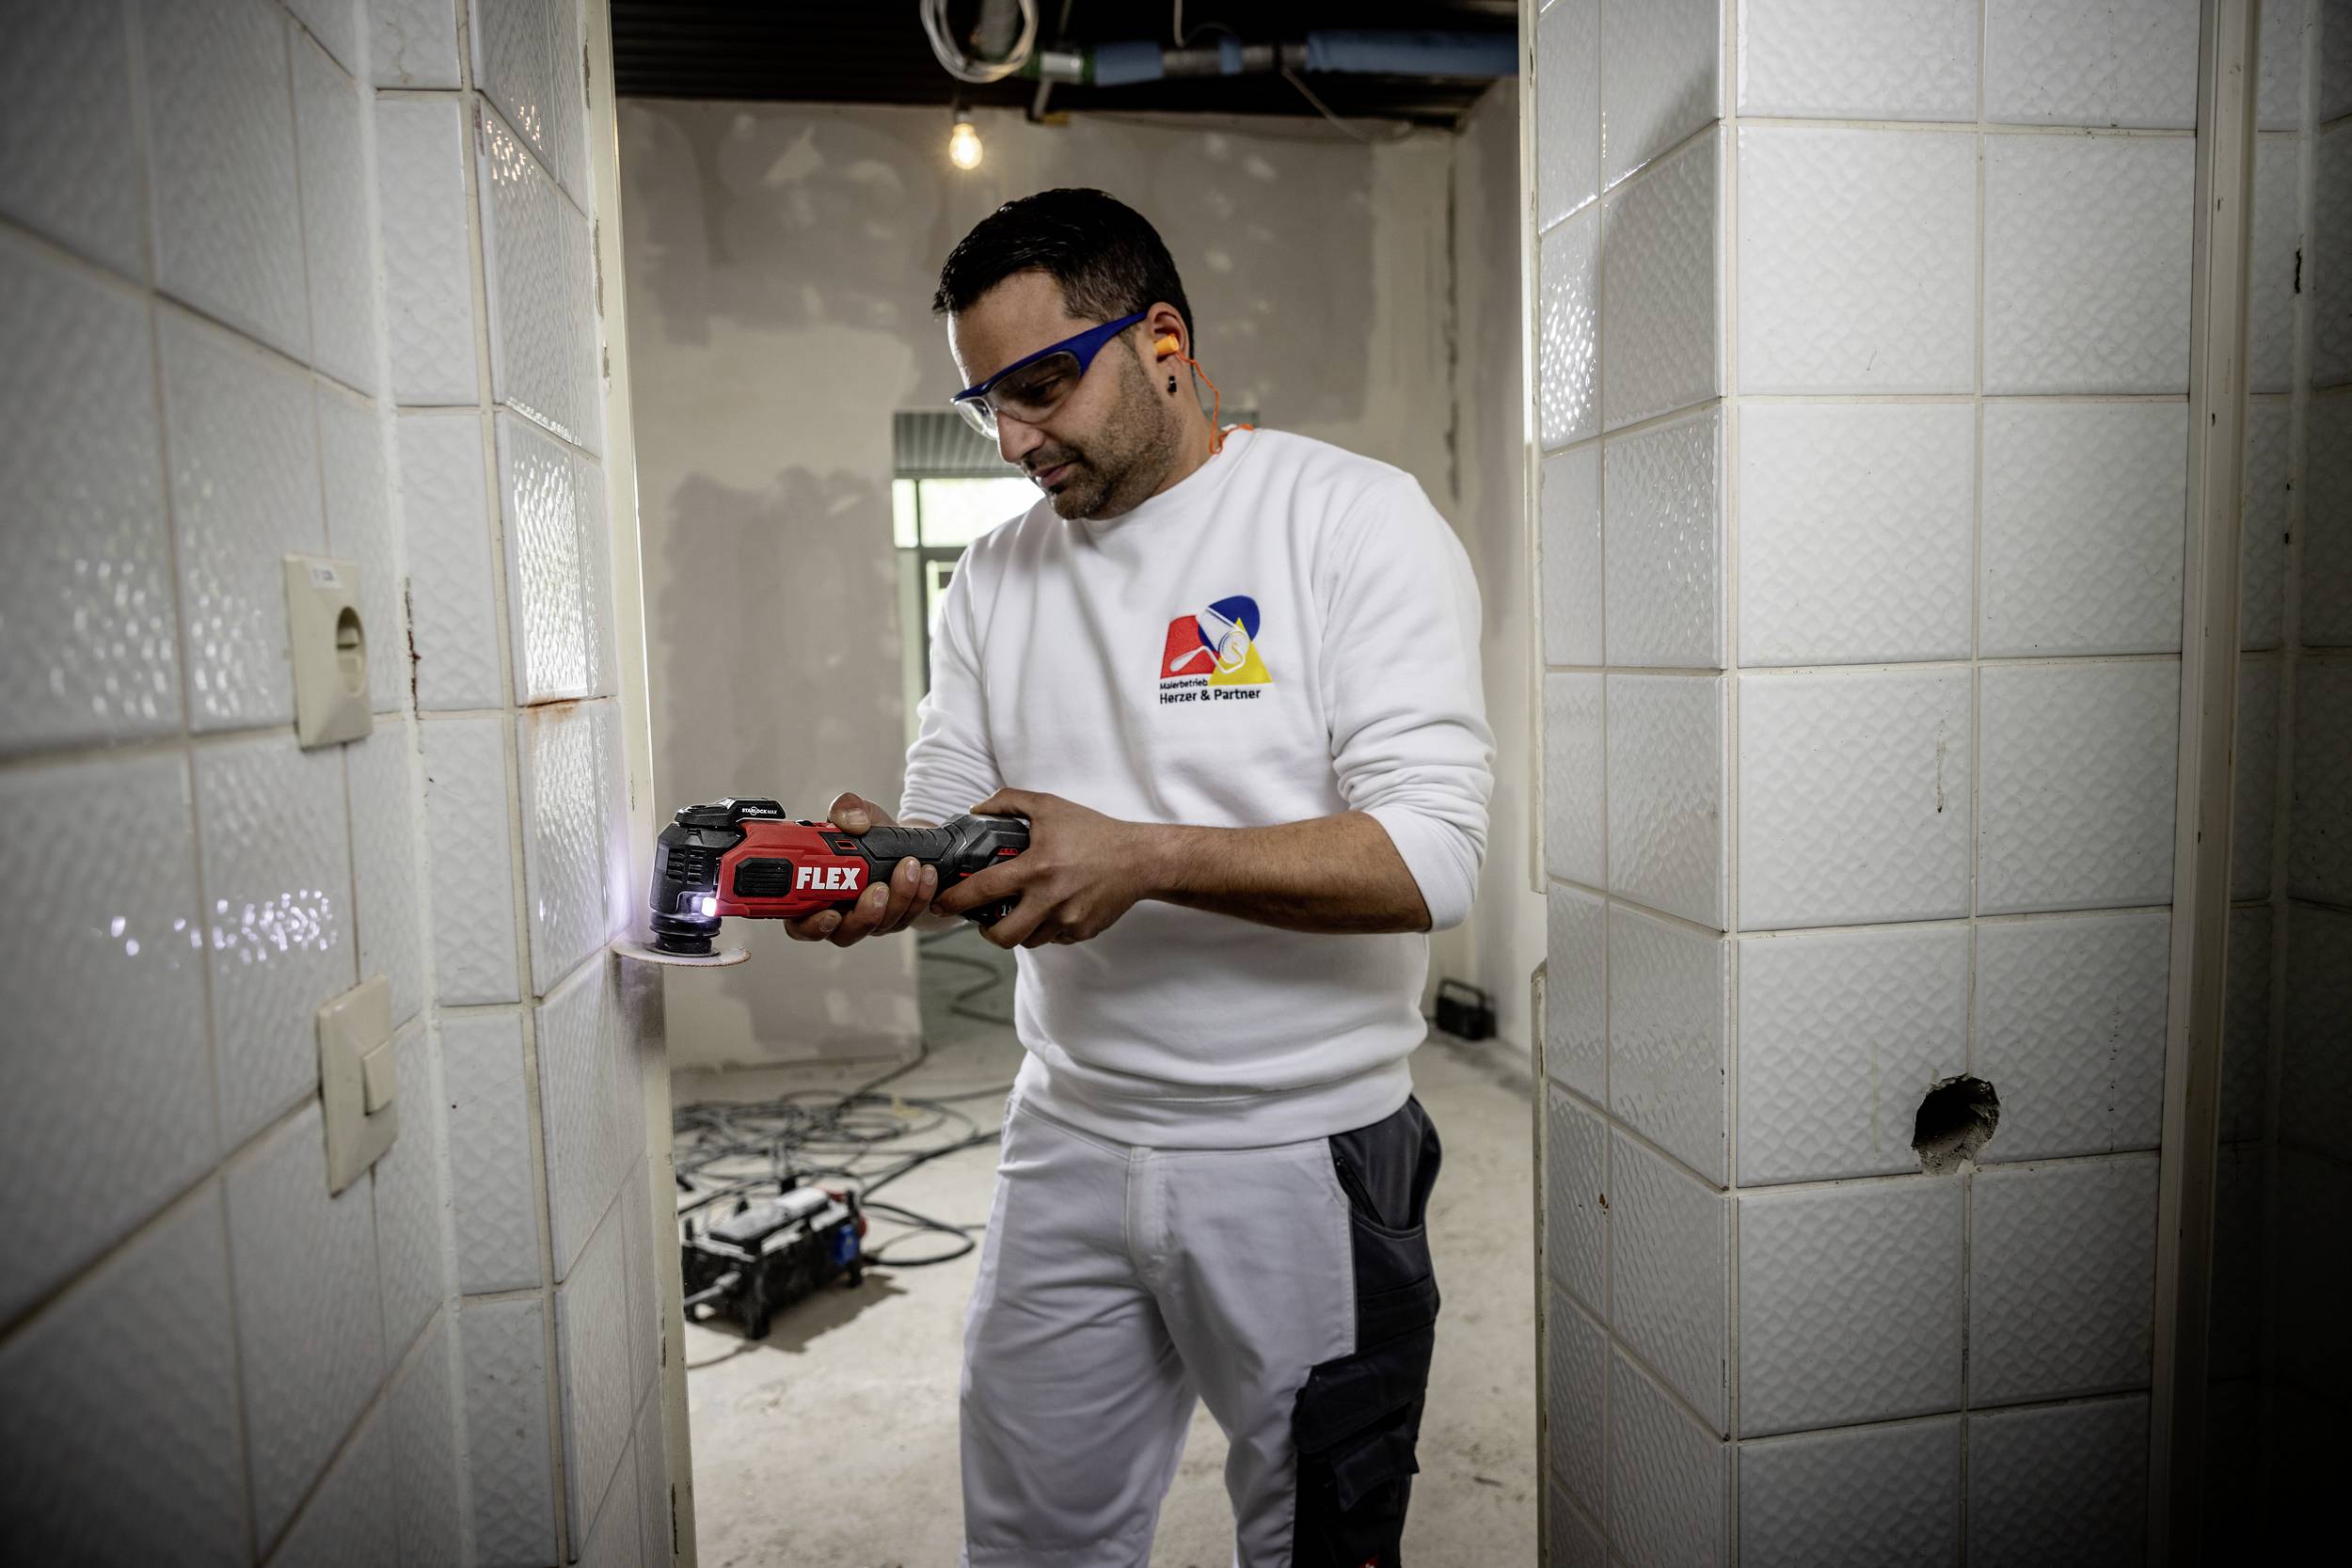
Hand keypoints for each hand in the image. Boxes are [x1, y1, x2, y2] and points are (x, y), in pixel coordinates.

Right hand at [782, 791, 938, 947]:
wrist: (905, 842)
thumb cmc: (870, 834)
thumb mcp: (858, 813)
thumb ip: (847, 808)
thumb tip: (852, 822)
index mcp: (814, 894)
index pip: (801, 924)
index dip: (812, 926)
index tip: (831, 913)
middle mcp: (840, 913)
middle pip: (845, 933)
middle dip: (865, 915)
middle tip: (878, 889)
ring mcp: (870, 920)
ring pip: (882, 925)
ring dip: (898, 898)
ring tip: (909, 867)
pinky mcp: (898, 919)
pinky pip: (909, 915)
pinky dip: (920, 895)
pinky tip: (927, 873)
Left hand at [928, 788, 1163, 949]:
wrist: (1139, 859)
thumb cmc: (1093, 831)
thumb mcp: (1049, 807)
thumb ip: (1009, 802)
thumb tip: (976, 810)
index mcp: (1036, 868)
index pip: (983, 891)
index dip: (955, 901)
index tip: (941, 904)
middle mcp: (1050, 899)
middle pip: (1002, 935)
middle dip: (985, 932)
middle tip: (983, 920)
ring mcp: (1067, 920)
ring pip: (1027, 941)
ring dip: (1017, 930)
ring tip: (1019, 910)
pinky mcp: (1082, 932)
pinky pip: (1053, 939)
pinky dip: (1045, 929)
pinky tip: (1050, 909)